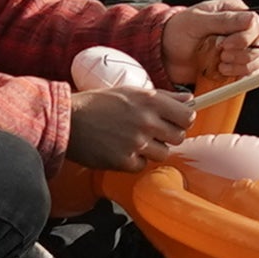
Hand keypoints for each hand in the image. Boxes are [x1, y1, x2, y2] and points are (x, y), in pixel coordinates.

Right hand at [62, 81, 203, 170]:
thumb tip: (189, 100)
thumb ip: (164, 97)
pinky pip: (142, 166)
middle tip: (155, 132)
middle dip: (169, 136)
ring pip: (163, 154)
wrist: (69, 120)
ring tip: (136, 141)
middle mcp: (147, 121)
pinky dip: (135, 161)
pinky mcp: (123, 161)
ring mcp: (136, 143)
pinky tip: (124, 151)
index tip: (177, 121)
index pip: (187, 116)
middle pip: (179, 137)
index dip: (183, 120)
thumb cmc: (98, 103)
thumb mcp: (132, 91)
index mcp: (151, 101)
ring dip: (153, 149)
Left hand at [148, 0, 258, 91]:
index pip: (256, 23)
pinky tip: (226, 76)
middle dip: (245, 55)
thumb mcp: (197, 21)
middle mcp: (242, 29)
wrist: (164, 54)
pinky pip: (253, 73)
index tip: (226, 46)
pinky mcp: (236, 66)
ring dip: (244, 67)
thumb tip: (251, 20)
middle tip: (223, 58)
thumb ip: (224, 20)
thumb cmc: (177, 31)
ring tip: (221, 67)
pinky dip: (245, 78)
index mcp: (235, 11)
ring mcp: (240, 48)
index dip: (245, 38)